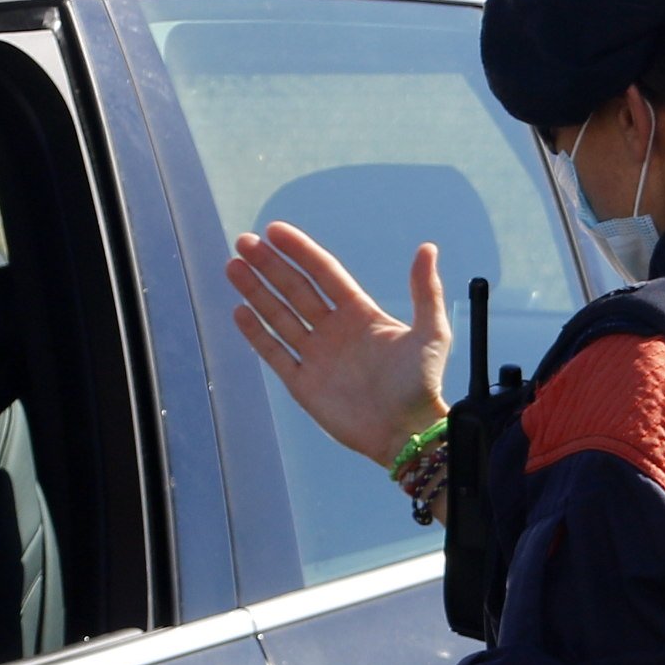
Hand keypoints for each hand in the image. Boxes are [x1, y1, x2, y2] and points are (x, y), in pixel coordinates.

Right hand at [227, 224, 449, 467]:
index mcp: (360, 313)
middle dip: (269, 266)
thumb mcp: (432, 333)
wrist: (407, 434)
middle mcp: (334, 330)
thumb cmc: (422, 385)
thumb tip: (427, 248)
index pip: (323, 272)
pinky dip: (257, 333)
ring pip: (279, 316)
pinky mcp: (304, 385)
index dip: (299, 251)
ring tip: (233, 267)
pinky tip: (240, 311)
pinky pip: (275, 353)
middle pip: (295, 289)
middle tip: (243, 243)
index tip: (274, 231)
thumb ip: (425, 291)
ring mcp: (317, 356)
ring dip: (256, 292)